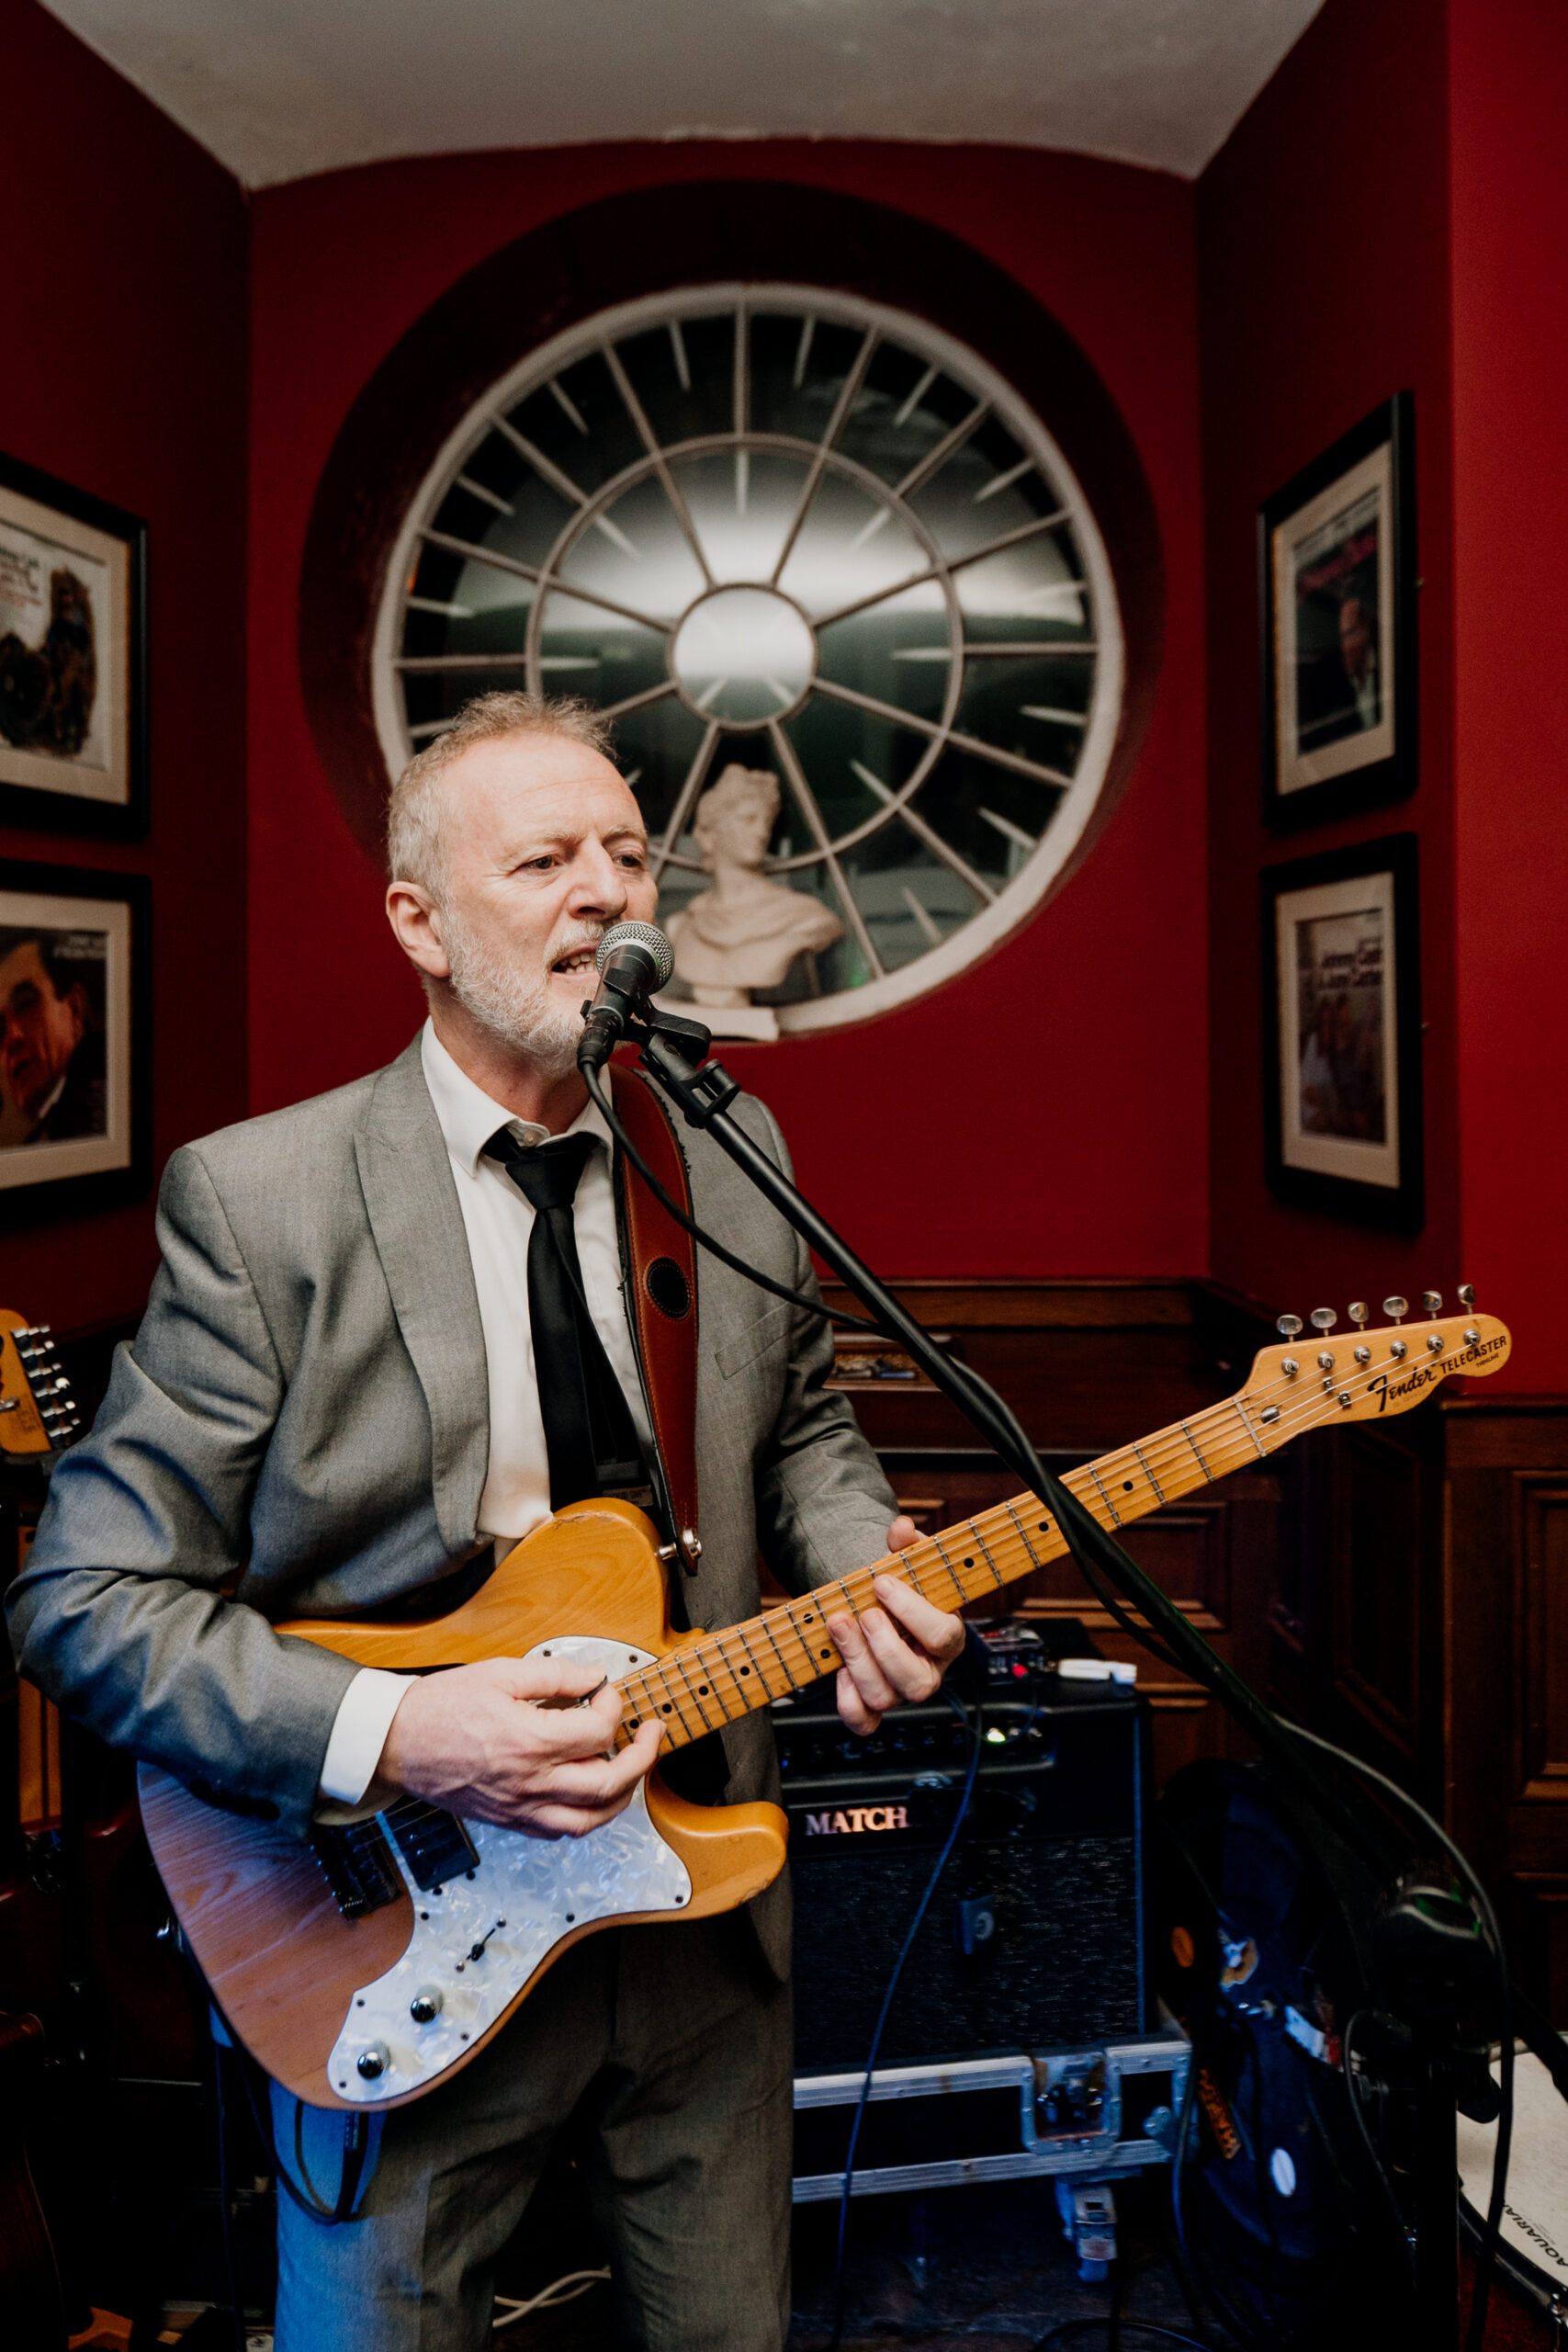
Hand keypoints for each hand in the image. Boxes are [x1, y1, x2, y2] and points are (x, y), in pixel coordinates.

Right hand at [377, 1654, 663, 1837]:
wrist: (396, 1744)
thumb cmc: (439, 1707)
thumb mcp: (499, 1674)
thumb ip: (553, 1675)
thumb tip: (593, 1677)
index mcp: (530, 1741)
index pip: (600, 1731)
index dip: (613, 1706)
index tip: (604, 1691)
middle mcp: (531, 1782)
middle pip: (611, 1783)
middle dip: (644, 1756)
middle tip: (651, 1733)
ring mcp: (522, 1808)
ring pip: (593, 1818)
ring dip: (623, 1794)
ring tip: (632, 1768)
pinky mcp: (511, 1821)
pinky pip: (562, 1832)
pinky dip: (588, 1816)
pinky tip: (592, 1793)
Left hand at [830, 1514, 965, 1735]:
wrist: (880, 1606)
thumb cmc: (901, 1586)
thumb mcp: (907, 1562)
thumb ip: (907, 1545)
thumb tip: (901, 1529)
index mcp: (947, 1637)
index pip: (943, 1635)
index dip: (911, 1610)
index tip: (881, 1582)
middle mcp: (927, 1670)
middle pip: (917, 1682)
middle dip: (885, 1646)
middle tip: (863, 1613)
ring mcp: (899, 1691)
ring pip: (885, 1698)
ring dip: (857, 1662)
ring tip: (839, 1624)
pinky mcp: (873, 1704)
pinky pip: (864, 1721)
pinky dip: (848, 1701)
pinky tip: (838, 1670)